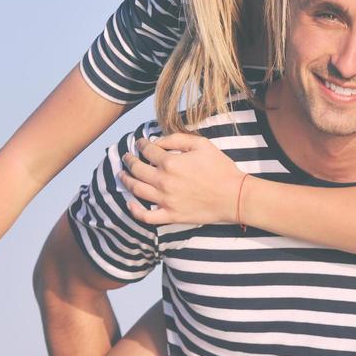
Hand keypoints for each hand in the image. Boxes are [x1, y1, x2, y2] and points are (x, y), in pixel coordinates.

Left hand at [119, 133, 244, 225]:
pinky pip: (145, 216)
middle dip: (129, 160)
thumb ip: (177, 138)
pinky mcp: (171, 215)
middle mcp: (164, 181)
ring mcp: (165, 200)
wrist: (234, 196)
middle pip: (137, 169)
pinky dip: (134, 210)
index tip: (140, 142)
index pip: (147, 150)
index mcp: (171, 163)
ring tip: (122, 175)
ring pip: (136, 190)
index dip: (140, 144)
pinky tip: (129, 202)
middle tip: (126, 157)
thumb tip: (157, 141)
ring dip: (126, 180)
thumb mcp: (202, 144)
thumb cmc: (220, 168)